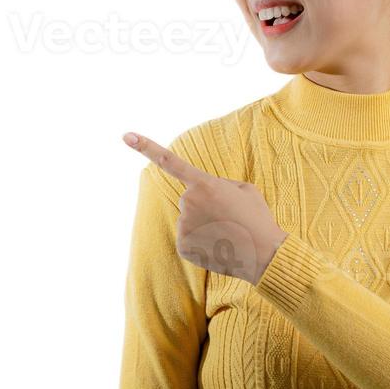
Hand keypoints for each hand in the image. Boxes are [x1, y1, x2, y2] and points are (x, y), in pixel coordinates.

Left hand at [122, 131, 286, 285]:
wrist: (264, 253)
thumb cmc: (256, 218)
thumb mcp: (245, 189)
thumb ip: (220, 184)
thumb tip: (205, 193)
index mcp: (204, 183)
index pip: (169, 161)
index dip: (146, 147)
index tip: (125, 135)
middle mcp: (188, 202)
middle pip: (189, 199)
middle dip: (205, 205)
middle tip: (229, 217)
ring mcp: (183, 225)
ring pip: (189, 220)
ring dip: (204, 225)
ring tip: (227, 232)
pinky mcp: (182, 246)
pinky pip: (188, 239)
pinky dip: (201, 243)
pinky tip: (219, 245)